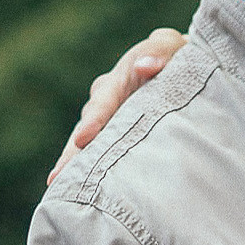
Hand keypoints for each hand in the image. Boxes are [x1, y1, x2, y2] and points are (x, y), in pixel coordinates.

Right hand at [47, 27, 187, 183]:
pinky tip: (81, 196)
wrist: (186, 71)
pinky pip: (103, 158)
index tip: (84, 139)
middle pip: (86, 131)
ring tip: (62, 192)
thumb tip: (145, 66)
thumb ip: (162, 52)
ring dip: (78, 168)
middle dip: (72, 155)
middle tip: (58, 179)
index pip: (104, 101)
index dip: (95, 120)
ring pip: (90, 148)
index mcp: (120, 79)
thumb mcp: (173, 48)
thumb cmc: (180, 57)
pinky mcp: (117, 141)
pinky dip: (93, 174)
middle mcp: (106, 103)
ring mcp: (109, 123)